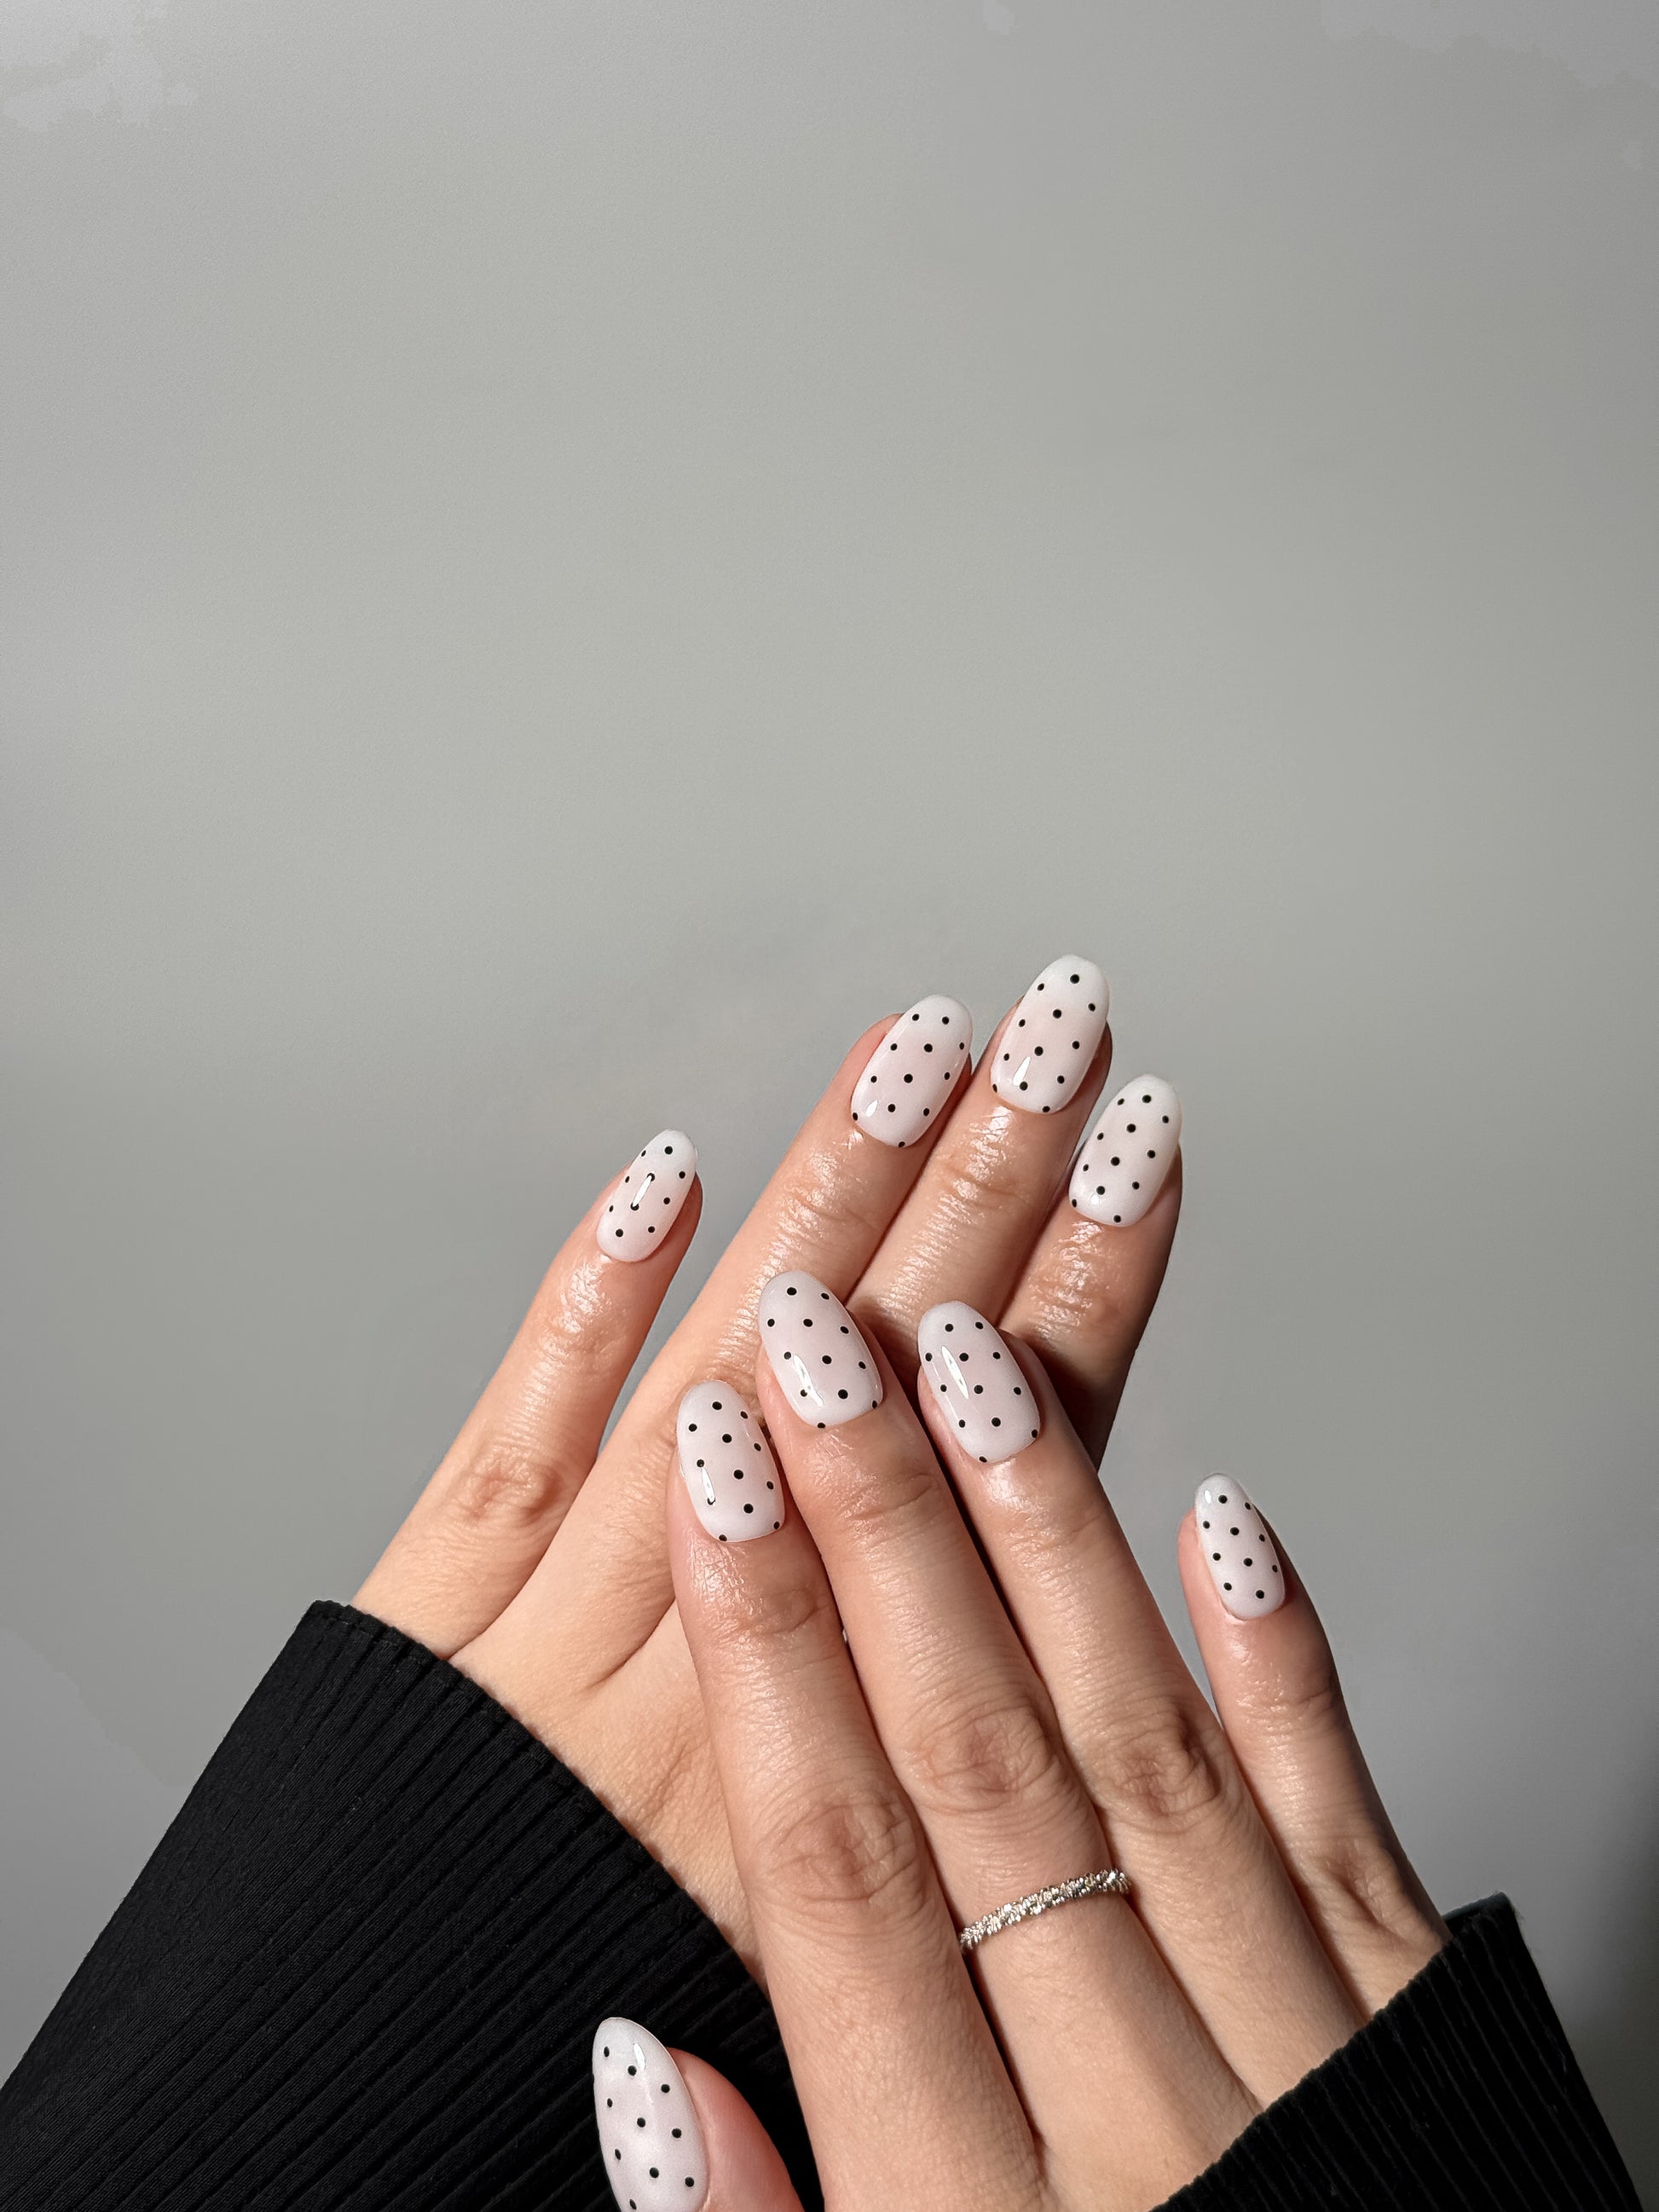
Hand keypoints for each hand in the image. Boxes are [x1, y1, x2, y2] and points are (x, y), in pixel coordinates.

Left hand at [354, 959, 1178, 1953]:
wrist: (346, 2134)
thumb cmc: (585, 2050)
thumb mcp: (834, 1981)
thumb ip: (933, 1808)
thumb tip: (1047, 1673)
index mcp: (841, 1773)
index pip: (998, 1490)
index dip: (1080, 1306)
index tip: (1135, 1165)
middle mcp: (717, 1680)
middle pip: (875, 1393)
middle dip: (982, 1192)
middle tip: (1060, 1035)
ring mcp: (555, 1637)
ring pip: (717, 1385)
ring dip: (821, 1204)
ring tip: (914, 1053)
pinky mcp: (422, 1622)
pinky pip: (513, 1440)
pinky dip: (584, 1309)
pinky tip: (665, 1178)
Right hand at [620, 1284, 1446, 2209]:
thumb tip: (641, 2069)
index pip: (843, 1889)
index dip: (763, 1664)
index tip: (709, 1486)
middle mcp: (1153, 2124)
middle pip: (985, 1779)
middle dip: (880, 1536)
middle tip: (815, 1343)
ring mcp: (1314, 2066)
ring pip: (1147, 1759)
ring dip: (1051, 1546)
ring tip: (972, 1360)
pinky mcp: (1433, 2041)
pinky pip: (1350, 1824)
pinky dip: (1288, 1661)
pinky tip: (1225, 1512)